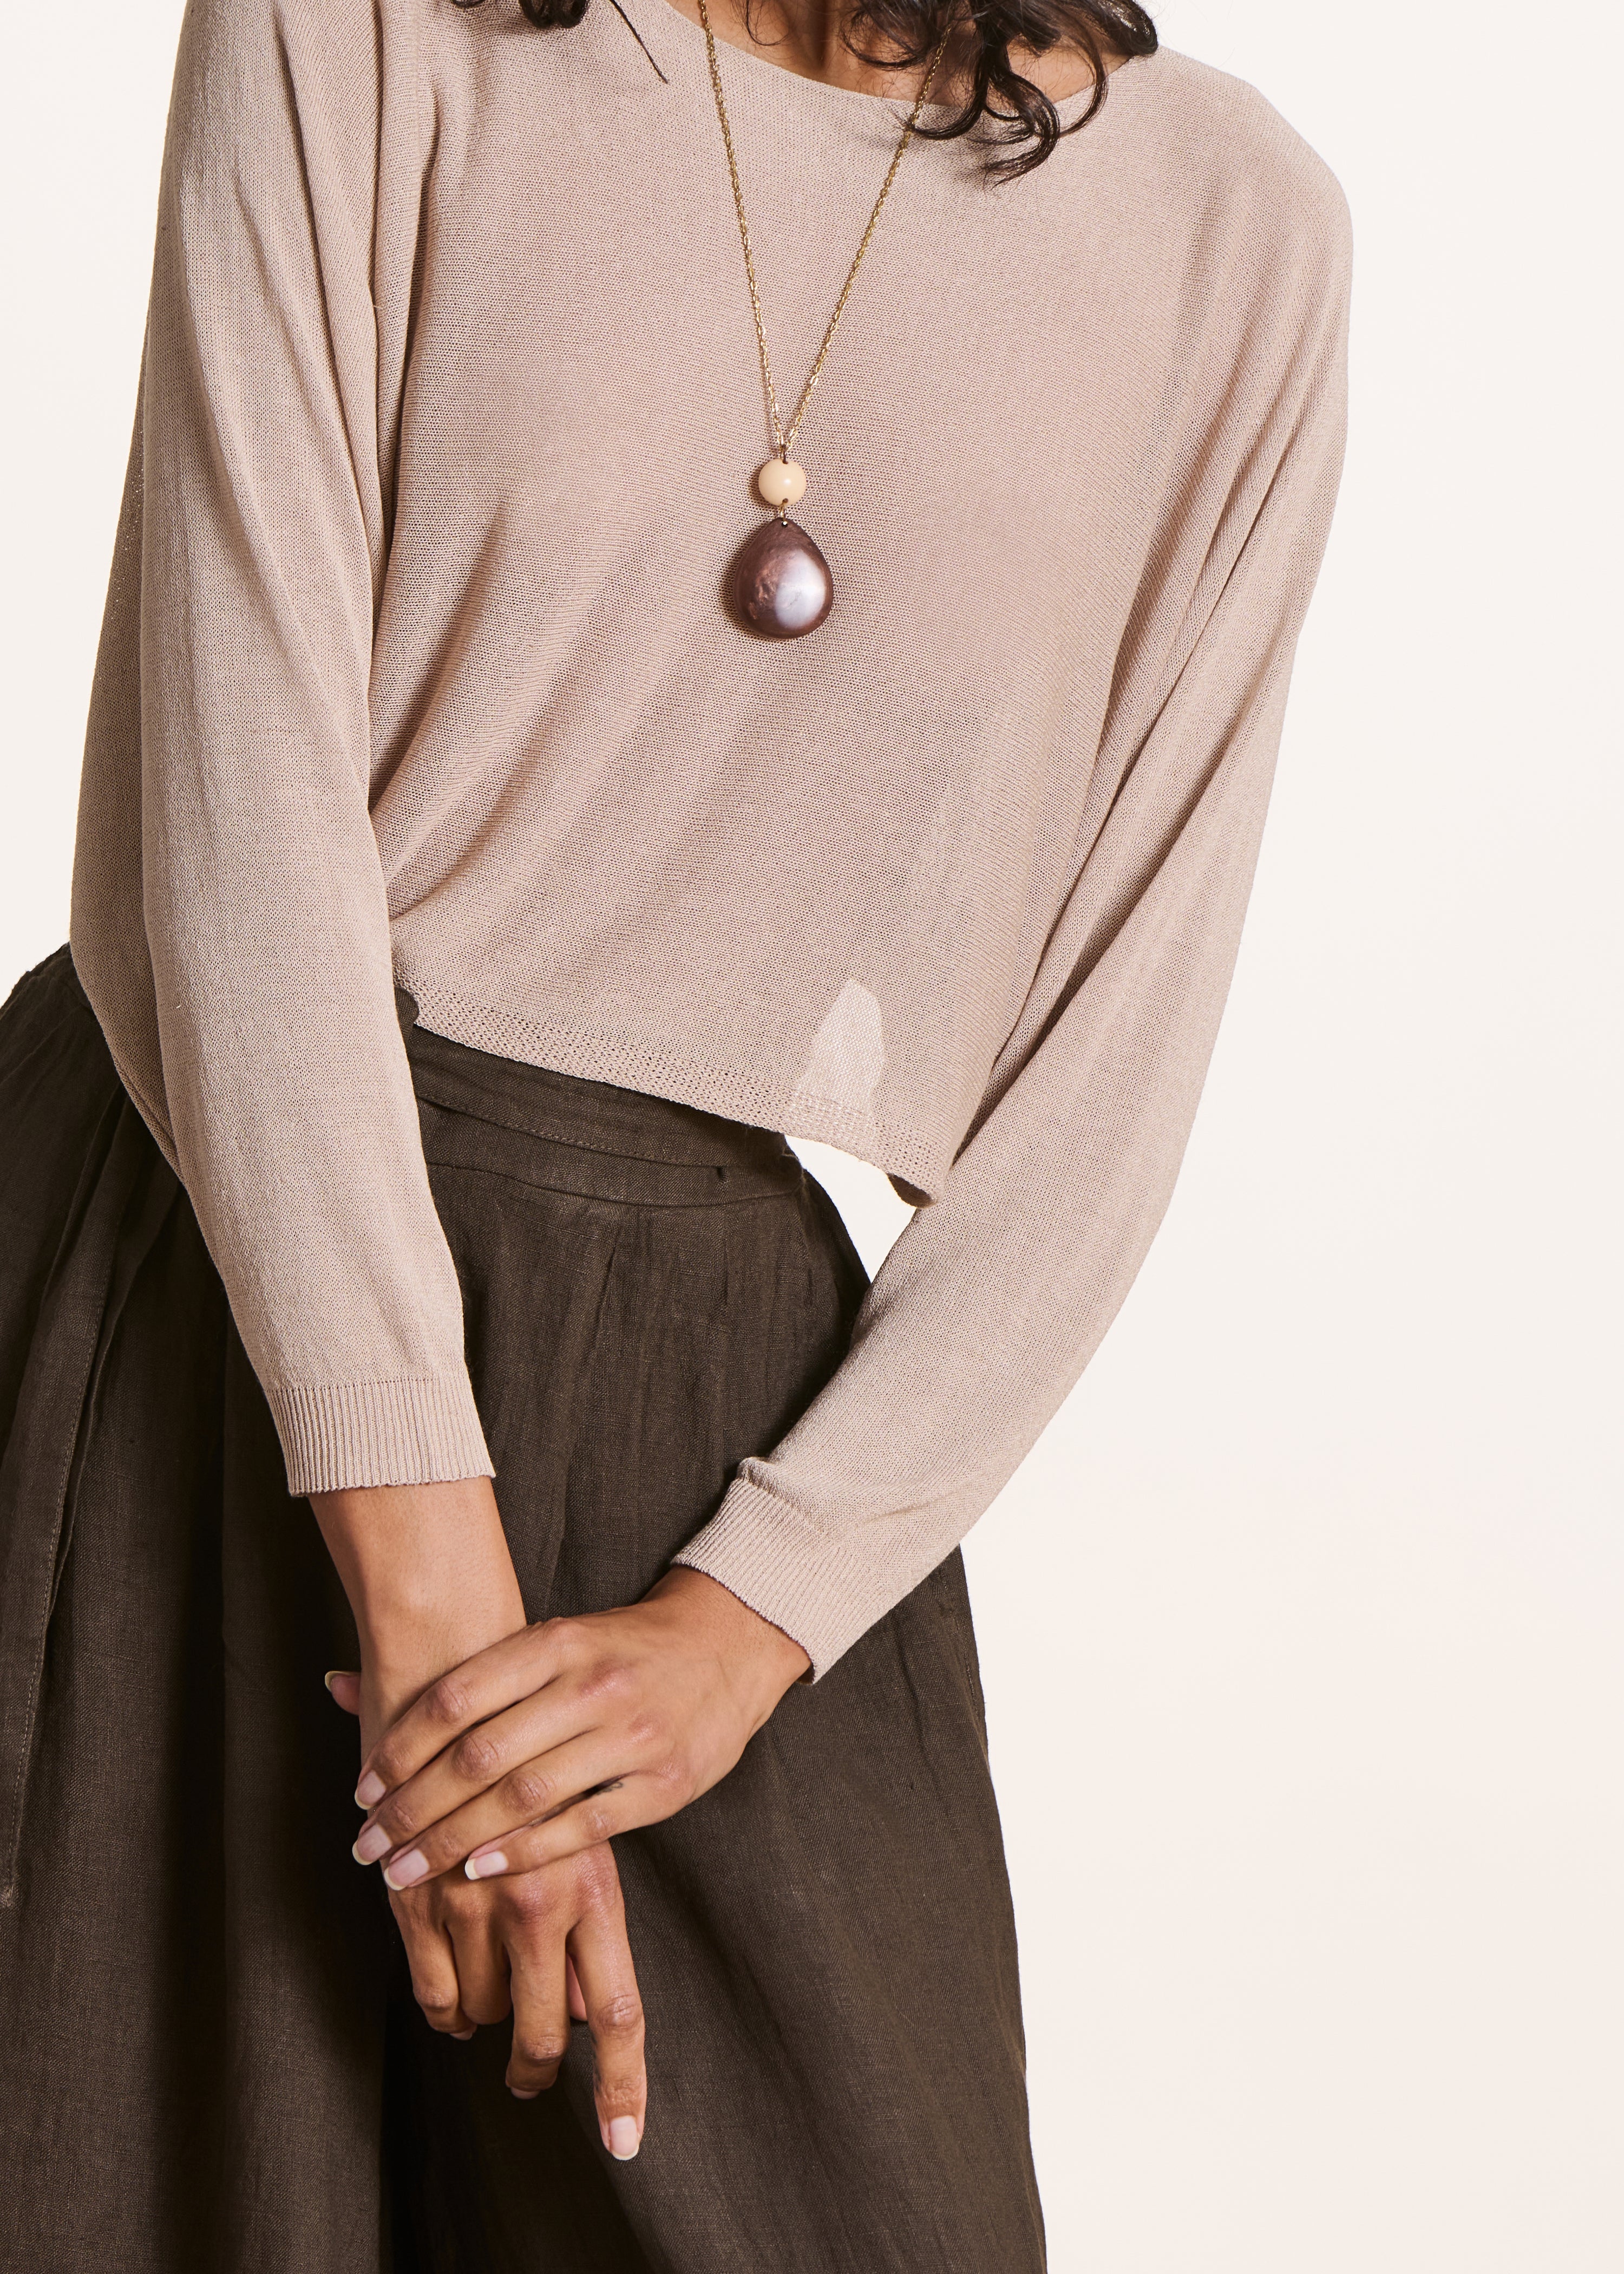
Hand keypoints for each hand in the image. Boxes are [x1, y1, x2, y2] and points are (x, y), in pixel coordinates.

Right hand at [328, 1673, 646, 2151]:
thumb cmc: (547, 1736)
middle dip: (543, 2073)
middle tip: (533, 2089)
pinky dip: (438, 2004)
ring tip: (482, 2042)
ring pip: (488, 2010)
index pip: (620, 2009)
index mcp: (594, 1882)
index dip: (624, 2083)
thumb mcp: (588, 1802)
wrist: (467, 1652)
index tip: (627, 2142)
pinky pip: (432, 1984)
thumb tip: (603, 1980)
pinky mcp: (425, 1900)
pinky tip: (445, 2013)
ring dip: (483, 2034)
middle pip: (555, 2028)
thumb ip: (586, 1890)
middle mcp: (545, 1900)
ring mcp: (481, 1903)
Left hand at [344, 1567, 809, 1890]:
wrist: (728, 1642)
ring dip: (453, 1841)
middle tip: (368, 1846)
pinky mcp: (661, 1783)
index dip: (400, 1749)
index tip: (362, 1790)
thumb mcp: (553, 1637)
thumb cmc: (622, 1647)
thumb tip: (337, 1683)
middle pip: (479, 1756)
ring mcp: (629, 1735)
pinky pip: (581, 1827)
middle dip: (413, 1809)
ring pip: (523, 1797)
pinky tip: (480, 1871)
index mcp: (556, 1642)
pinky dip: (524, 1852)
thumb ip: (465, 1672)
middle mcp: (590, 1685)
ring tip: (405, 1872)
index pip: (457, 1698)